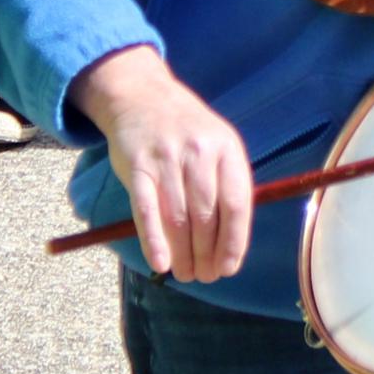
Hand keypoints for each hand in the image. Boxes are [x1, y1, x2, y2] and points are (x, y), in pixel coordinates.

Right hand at [70, 46, 255, 280]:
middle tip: (203, 276)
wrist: (142, 96)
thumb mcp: (217, 145)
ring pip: (178, 217)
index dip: (234, 241)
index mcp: (226, 148)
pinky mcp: (137, 165)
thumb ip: (225, 185)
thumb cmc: (187, 132)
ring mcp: (167, 157)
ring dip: (182, 253)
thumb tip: (229, 243)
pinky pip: (146, 210)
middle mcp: (199, 151)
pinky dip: (153, 240)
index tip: (228, 268)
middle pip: (207, 215)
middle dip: (206, 253)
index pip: (237, 203)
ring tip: (184, 273)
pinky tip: (159, 263)